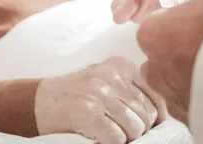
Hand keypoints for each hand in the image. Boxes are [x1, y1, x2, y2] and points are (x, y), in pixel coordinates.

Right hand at [34, 57, 167, 143]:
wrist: (40, 101)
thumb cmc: (77, 95)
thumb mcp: (106, 82)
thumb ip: (132, 91)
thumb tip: (163, 117)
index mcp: (120, 66)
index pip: (155, 95)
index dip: (155, 118)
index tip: (147, 127)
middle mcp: (110, 77)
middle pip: (147, 114)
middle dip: (139, 129)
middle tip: (122, 131)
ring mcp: (98, 94)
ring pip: (135, 128)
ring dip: (125, 137)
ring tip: (110, 132)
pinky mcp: (87, 113)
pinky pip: (117, 138)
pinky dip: (112, 143)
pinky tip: (99, 136)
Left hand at [136, 0, 202, 124]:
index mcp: (152, 33)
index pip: (158, 22)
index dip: (182, 18)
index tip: (202, 18)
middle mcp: (155, 69)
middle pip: (164, 55)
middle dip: (185, 49)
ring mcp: (173, 99)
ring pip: (179, 82)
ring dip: (198, 74)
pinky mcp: (194, 121)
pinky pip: (199, 104)